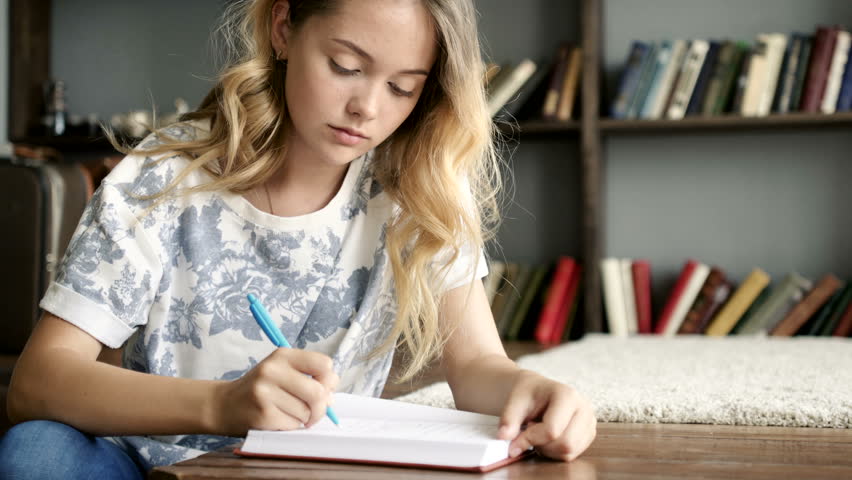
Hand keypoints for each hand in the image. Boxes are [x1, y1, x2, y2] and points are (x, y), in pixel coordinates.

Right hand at [211, 348, 338, 435]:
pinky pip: (293, 425)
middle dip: (321, 407)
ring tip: (289, 413)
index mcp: (282, 355)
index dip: (328, 380)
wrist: (223, 405)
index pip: (323, 364)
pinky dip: (291, 427)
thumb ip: (309, 377)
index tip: (321, 387)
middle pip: (318, 392)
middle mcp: (272, 370)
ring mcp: (265, 392)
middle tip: (313, 412)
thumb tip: (331, 397)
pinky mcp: (262, 414)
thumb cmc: (260, 389)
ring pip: (307, 412)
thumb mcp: (281, 372)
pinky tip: (278, 420)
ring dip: (304, 419)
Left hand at [497, 370, 595, 461]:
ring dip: (549, 450)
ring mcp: (589, 421)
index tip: (514, 441)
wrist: (536, 390)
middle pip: (565, 443)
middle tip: (530, 433)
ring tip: (538, 433)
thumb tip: (503, 436)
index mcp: (567, 395)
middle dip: (542, 445)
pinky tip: (548, 438)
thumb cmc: (528, 394)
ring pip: (569, 452)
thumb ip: (508, 419)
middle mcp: (584, 407)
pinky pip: (572, 454)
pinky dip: (556, 452)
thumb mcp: (514, 402)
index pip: (552, 429)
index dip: (530, 439)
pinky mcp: (588, 433)